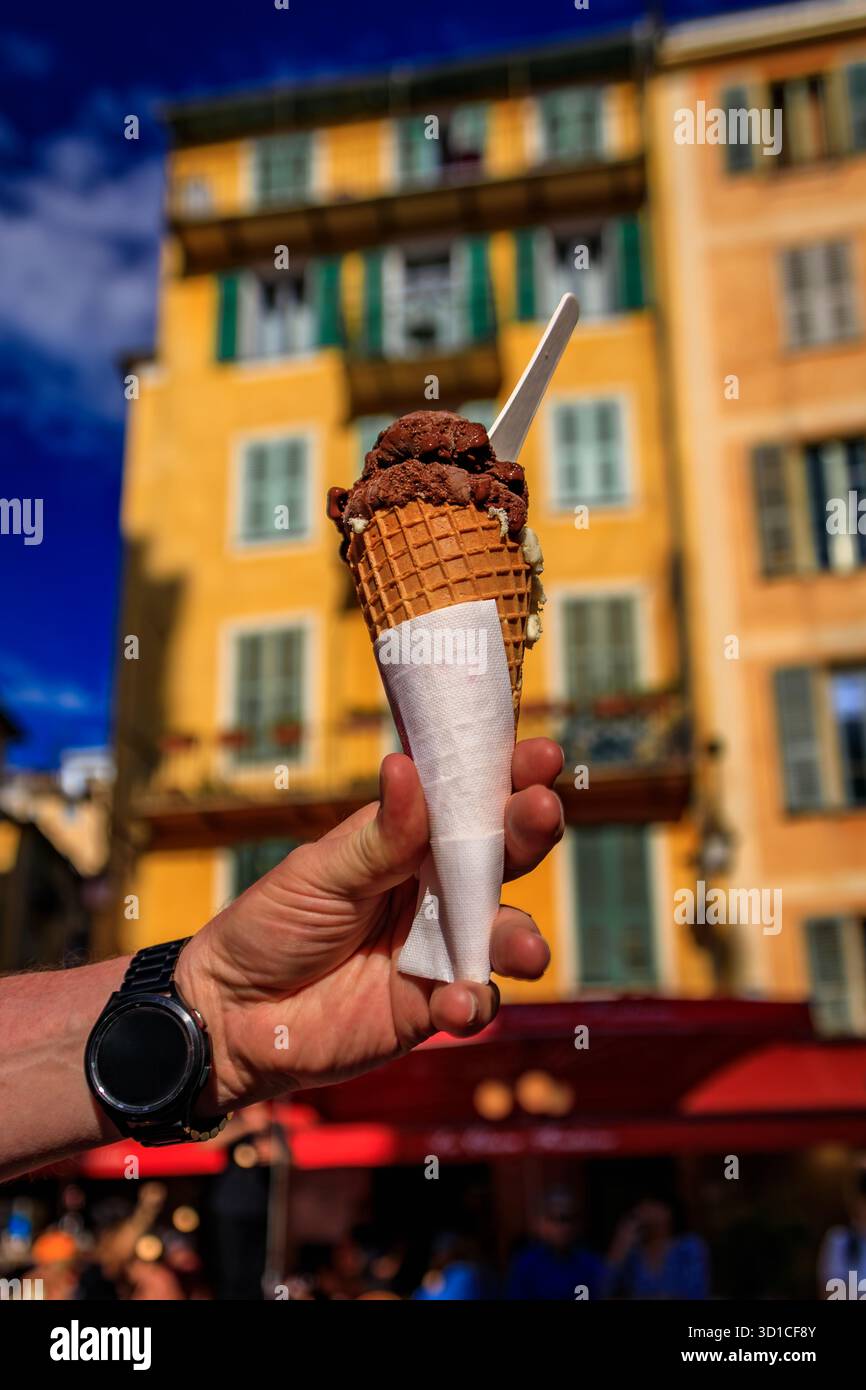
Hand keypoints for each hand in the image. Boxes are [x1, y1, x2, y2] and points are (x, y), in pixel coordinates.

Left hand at [176, 738, 563, 1111]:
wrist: (233, 1013)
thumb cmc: (273, 924)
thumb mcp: (320, 873)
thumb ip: (378, 837)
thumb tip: (405, 767)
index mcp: (412, 839)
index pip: (471, 800)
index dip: (510, 776)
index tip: (540, 754)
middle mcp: (438, 888)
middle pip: (503, 855)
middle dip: (531, 831)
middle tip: (541, 812)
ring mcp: (442, 947)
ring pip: (505, 934)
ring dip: (520, 937)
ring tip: (522, 949)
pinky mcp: (433, 1006)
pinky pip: (475, 1002)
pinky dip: (475, 1003)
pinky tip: (458, 1003)